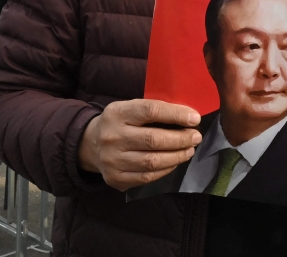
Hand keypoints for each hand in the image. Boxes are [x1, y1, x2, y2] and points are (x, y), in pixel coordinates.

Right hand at [78, 99, 201, 190]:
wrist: (90, 144)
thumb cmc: (120, 122)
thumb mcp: (130, 107)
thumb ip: (154, 110)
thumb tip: (189, 117)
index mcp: (117, 113)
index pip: (150, 111)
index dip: (175, 114)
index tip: (194, 118)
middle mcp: (112, 136)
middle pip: (153, 140)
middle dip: (180, 139)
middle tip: (195, 137)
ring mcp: (112, 160)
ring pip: (152, 162)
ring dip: (176, 156)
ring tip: (188, 150)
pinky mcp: (115, 178)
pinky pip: (147, 177)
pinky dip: (165, 170)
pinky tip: (174, 162)